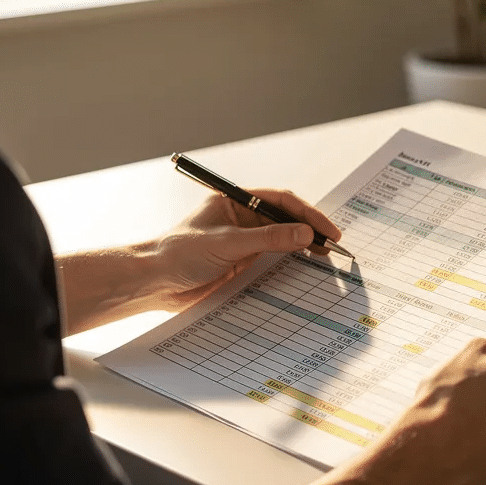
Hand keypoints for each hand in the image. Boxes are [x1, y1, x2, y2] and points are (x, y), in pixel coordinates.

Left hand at [145, 188, 341, 310]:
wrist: (153, 283)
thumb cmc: (178, 253)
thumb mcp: (227, 243)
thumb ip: (268, 238)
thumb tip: (304, 233)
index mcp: (234, 201)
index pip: (279, 200)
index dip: (306, 213)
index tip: (326, 228)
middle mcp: (241, 219)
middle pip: (284, 219)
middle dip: (309, 229)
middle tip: (333, 244)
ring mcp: (242, 242)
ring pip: (281, 240)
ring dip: (303, 247)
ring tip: (326, 257)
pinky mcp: (241, 264)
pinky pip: (272, 260)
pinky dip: (290, 264)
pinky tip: (304, 269)